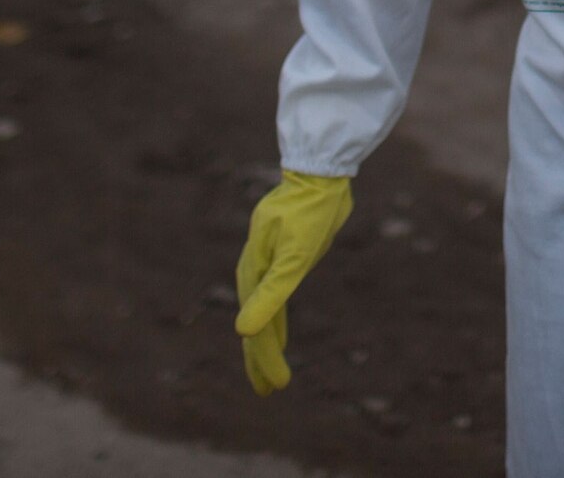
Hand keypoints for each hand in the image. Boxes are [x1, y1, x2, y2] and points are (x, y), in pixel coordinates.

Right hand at [235, 170, 352, 393]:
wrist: (320, 174)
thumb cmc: (308, 214)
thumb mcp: (294, 257)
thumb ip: (271, 294)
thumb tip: (243, 331)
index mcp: (255, 274)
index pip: (259, 329)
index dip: (266, 359)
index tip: (276, 387)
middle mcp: (257, 269)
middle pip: (257, 324)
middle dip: (261, 358)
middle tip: (268, 390)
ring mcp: (268, 261)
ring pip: (264, 310)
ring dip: (266, 340)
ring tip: (270, 369)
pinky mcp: (283, 255)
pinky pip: (275, 294)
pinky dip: (275, 316)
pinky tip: (279, 329)